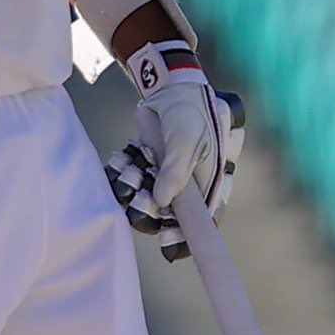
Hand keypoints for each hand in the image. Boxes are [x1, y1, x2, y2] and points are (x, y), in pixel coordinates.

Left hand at [105, 41, 245, 260]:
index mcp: (212, 177)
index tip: (171, 250)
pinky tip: (122, 166)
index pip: (205, 215)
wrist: (170, 84)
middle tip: (137, 206)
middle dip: (153, 208)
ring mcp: (173, 172)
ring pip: (152, 194)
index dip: (190, 234)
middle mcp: (194, 179)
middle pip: (174, 210)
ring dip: (137, 190)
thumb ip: (175, 171)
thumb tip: (164, 203)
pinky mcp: (155, 163)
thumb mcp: (184, 140)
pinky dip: (130, 174)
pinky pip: (140, 177)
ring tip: (126, 179)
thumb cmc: (188, 111)